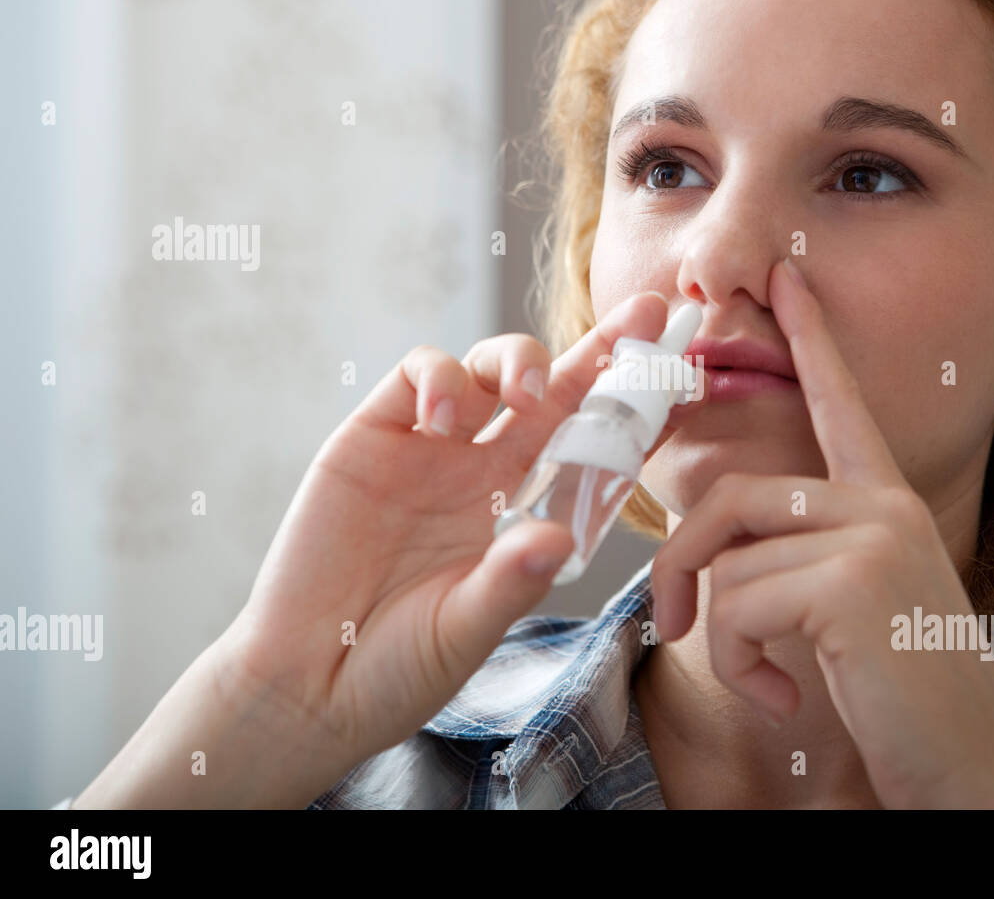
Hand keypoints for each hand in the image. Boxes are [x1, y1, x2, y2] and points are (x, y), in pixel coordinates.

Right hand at [222, 290, 686, 786]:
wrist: (305, 684)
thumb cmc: (397, 669)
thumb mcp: (464, 631)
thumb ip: (508, 584)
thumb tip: (558, 539)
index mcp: (525, 514)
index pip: (593, 447)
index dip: (635, 410)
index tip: (684, 379)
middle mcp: (487, 471)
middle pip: (557, 391)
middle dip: (604, 347)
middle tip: (651, 314)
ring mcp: (432, 449)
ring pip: (492, 368)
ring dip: (521, 361)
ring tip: (527, 392)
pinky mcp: (373, 436)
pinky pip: (419, 376)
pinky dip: (440, 377)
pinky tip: (445, 414)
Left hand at [650, 259, 993, 808]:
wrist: (966, 772)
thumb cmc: (903, 698)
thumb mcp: (854, 608)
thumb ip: (804, 557)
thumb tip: (724, 551)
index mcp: (886, 504)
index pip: (839, 404)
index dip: (812, 340)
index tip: (787, 282)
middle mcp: (883, 505)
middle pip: (731, 500)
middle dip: (678, 565)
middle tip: (667, 622)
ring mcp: (873, 537)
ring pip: (729, 563)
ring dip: (723, 638)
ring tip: (769, 677)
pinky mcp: (853, 582)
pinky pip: (738, 605)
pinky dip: (741, 663)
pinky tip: (788, 695)